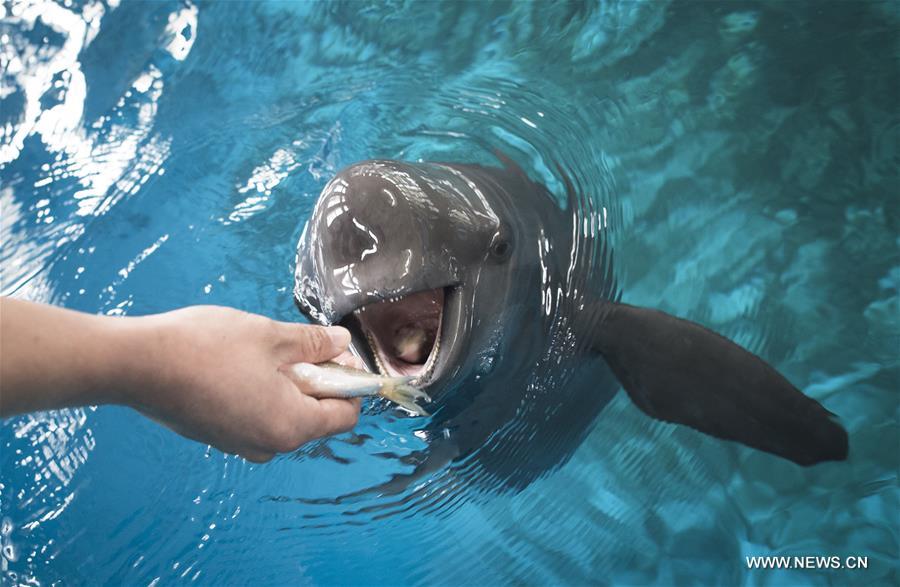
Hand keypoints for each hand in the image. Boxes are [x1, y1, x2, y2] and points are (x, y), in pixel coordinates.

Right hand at [120, 306, 360, 461]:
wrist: (136, 364)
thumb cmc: (206, 348)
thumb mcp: (271, 337)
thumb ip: (313, 343)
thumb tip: (341, 344)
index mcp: (291, 427)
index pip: (345, 414)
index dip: (348, 381)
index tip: (334, 352)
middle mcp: (268, 446)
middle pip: (315, 415)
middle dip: (315, 379)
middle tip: (295, 344)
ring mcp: (240, 444)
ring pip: (283, 414)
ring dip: (285, 383)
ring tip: (261, 351)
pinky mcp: (217, 436)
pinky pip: (255, 416)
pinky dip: (259, 392)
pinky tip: (237, 364)